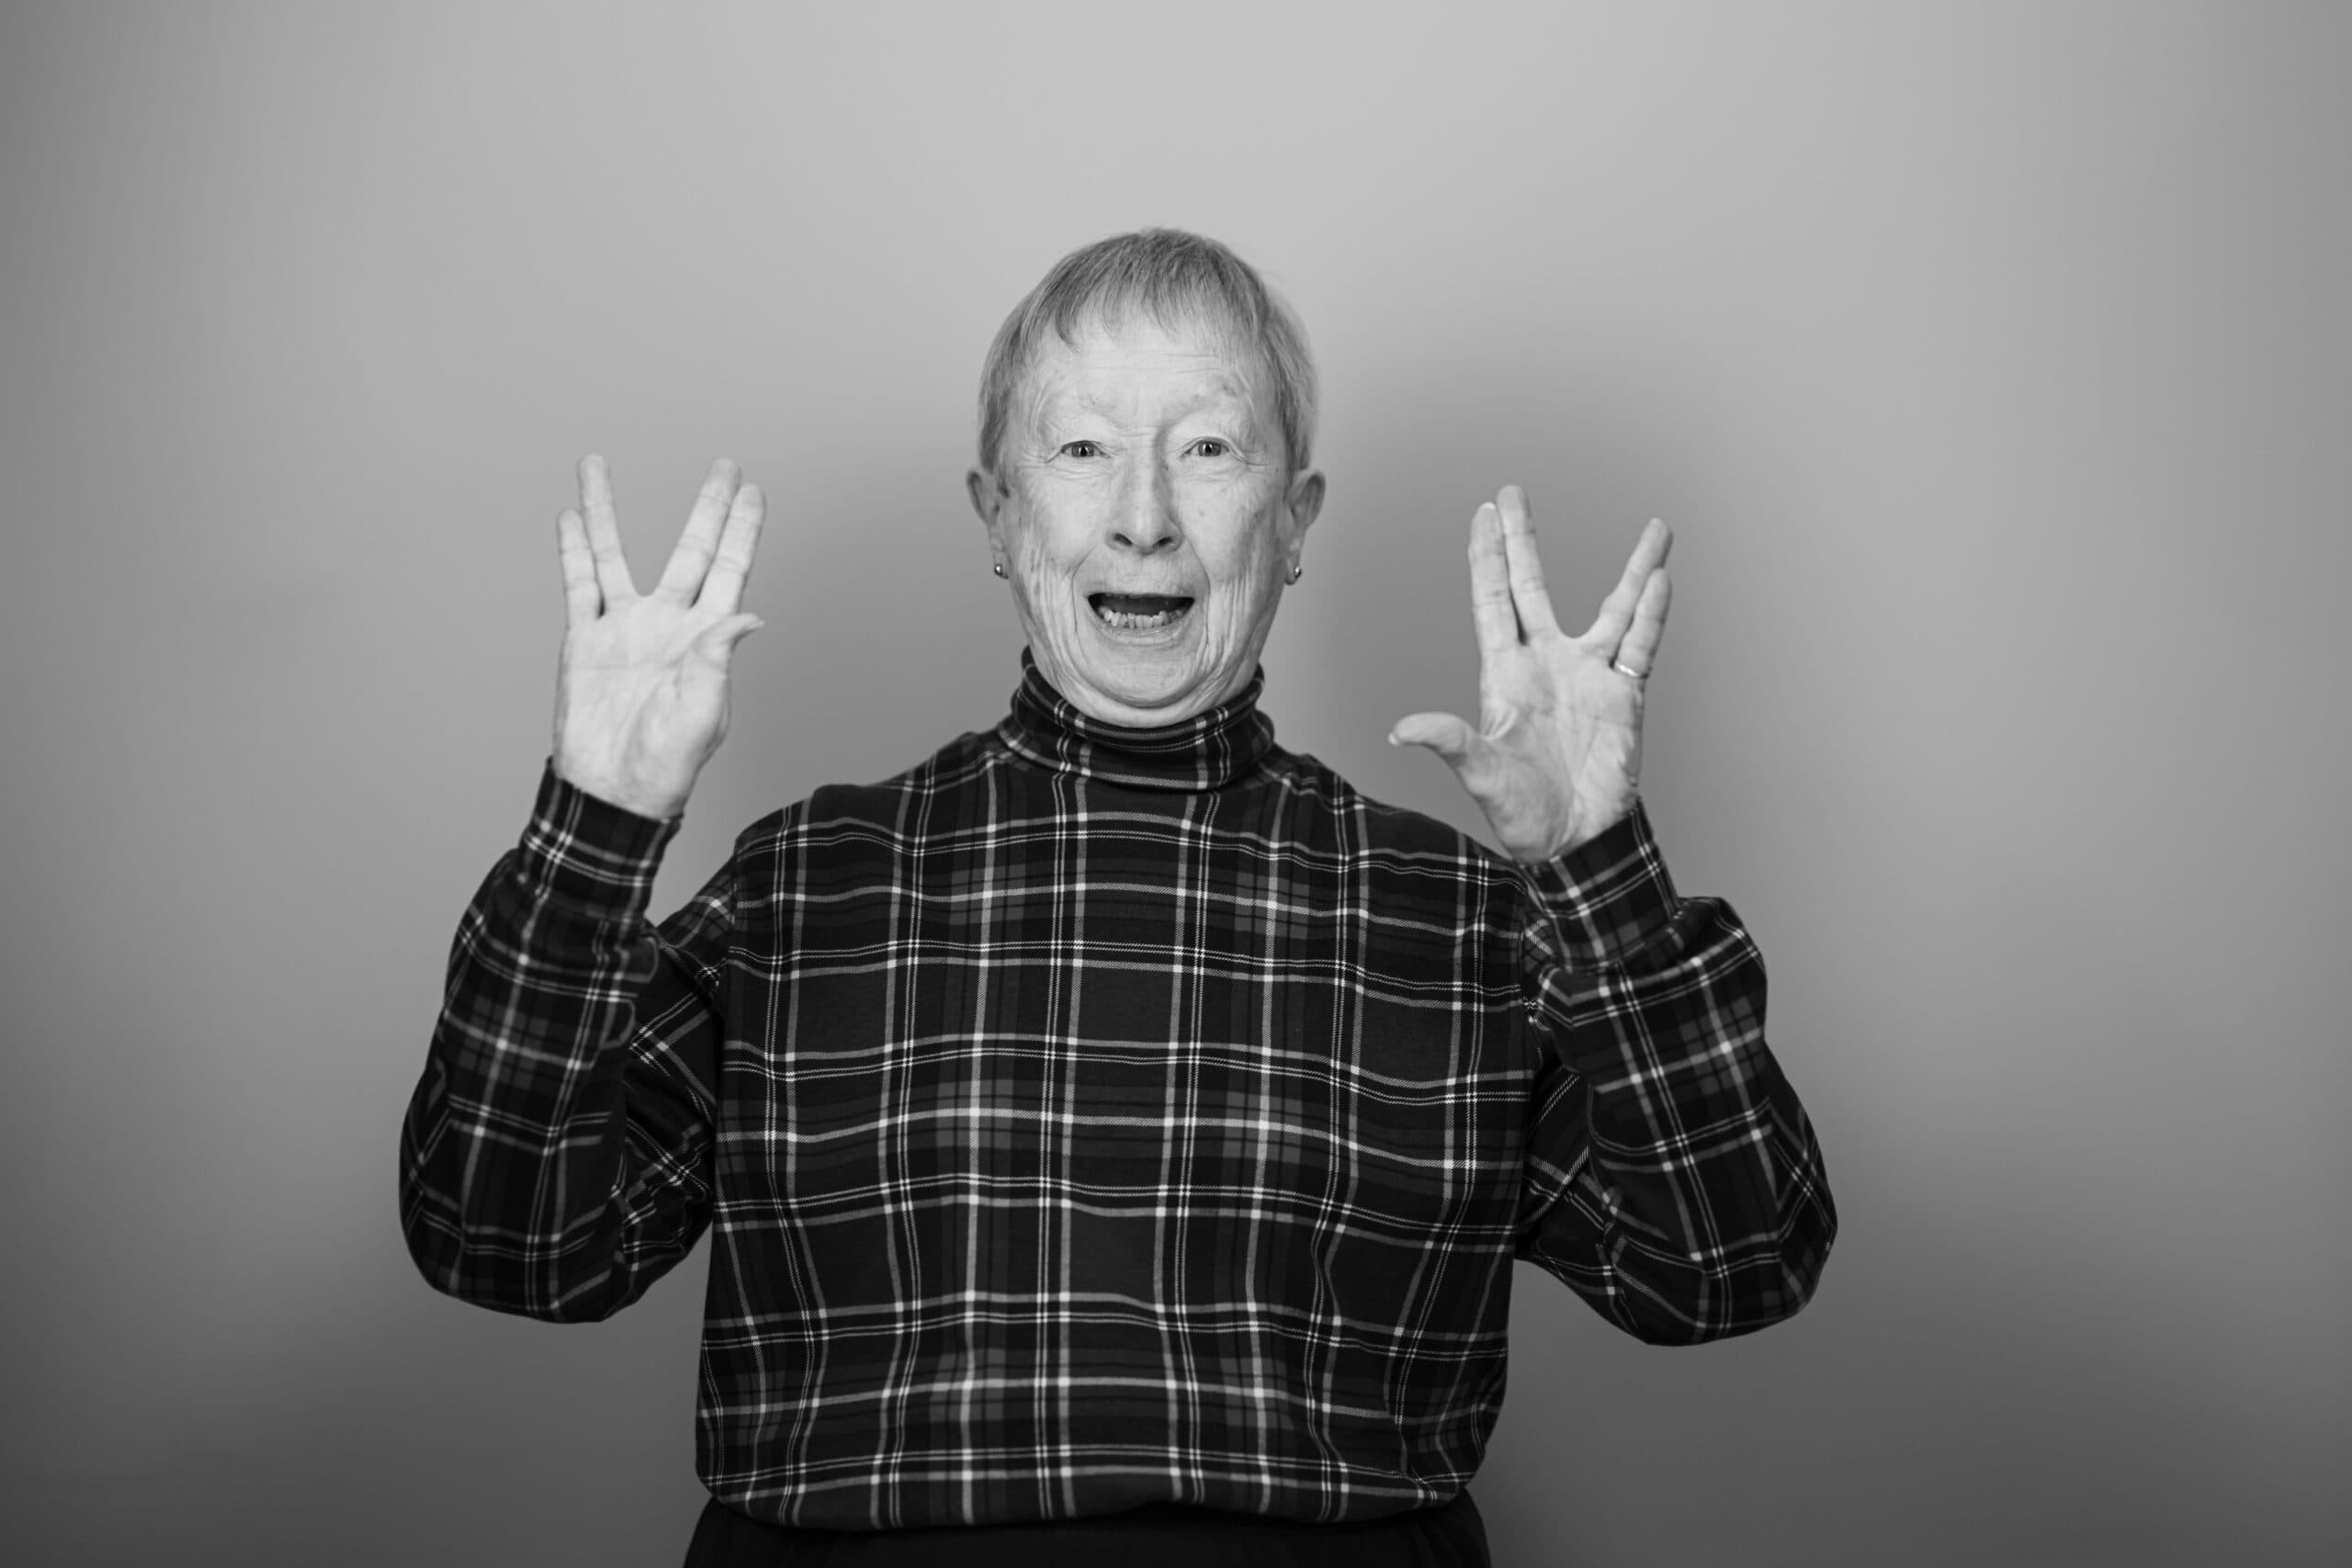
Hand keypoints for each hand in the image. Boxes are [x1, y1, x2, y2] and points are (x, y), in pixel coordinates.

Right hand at [551, 455, 766, 819]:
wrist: (611, 789)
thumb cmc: (666, 762)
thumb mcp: (702, 714)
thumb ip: (718, 660)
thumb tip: (749, 616)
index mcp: (705, 639)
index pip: (729, 570)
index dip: (741, 530)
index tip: (752, 491)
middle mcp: (667, 623)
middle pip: (689, 550)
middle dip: (706, 508)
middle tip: (723, 465)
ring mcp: (624, 628)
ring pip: (615, 555)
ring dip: (606, 510)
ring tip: (595, 464)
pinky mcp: (584, 641)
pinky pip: (578, 586)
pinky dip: (572, 551)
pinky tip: (570, 517)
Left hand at [1390, 486, 1671, 860]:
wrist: (1572, 842)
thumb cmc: (1520, 812)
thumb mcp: (1480, 774)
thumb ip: (1449, 742)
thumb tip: (1401, 731)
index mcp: (1505, 673)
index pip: (1493, 599)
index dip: (1488, 556)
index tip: (1485, 512)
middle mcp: (1546, 662)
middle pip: (1534, 586)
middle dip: (1524, 539)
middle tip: (1514, 492)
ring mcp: (1588, 676)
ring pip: (1615, 608)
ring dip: (1635, 569)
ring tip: (1657, 529)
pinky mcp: (1624, 697)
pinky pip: (1641, 646)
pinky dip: (1654, 615)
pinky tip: (1663, 579)